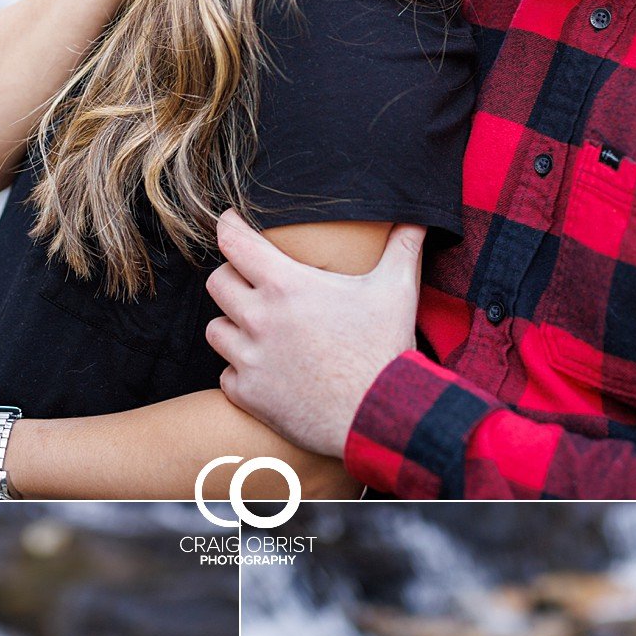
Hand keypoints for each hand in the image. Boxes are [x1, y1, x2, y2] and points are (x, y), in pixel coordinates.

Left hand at [205, 215, 423, 458]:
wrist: (378, 416)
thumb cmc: (385, 351)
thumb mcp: (396, 291)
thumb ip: (402, 247)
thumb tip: (418, 218)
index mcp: (287, 286)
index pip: (235, 242)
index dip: (228, 226)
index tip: (230, 223)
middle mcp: (259, 319)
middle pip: (217, 283)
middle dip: (231, 277)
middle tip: (249, 283)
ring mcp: (250, 360)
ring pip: (216, 330)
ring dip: (232, 326)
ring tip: (256, 330)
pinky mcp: (249, 395)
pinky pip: (227, 375)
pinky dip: (241, 372)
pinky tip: (265, 371)